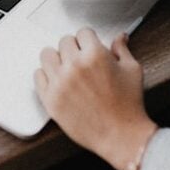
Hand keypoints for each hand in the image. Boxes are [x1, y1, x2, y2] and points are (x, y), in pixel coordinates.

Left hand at [35, 29, 156, 169]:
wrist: (121, 137)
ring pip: (47, 55)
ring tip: (67, 68)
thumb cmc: (129, 105)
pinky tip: (58, 81)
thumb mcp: (132, 70)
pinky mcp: (50, 99)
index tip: (90, 47)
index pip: (83, 32)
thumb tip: (120, 37)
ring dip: (57, 59)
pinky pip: (38, 75)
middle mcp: (74, 65)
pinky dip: (46, 76)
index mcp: (95, 55)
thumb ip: (121, 49)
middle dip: (74, 48)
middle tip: (81, 60)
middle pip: (64, 41)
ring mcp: (60, 82)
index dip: (89, 40)